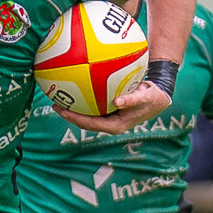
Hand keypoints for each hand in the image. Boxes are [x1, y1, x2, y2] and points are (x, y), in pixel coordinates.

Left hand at [54, 82, 169, 134]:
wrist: (158, 96)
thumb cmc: (152, 98)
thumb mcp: (144, 98)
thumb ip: (131, 100)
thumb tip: (117, 101)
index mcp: (115, 125)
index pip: (90, 124)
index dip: (75, 118)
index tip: (62, 110)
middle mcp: (109, 123)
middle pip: (84, 121)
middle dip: (69, 114)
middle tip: (55, 103)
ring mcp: (108, 117)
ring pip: (87, 114)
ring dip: (74, 107)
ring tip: (60, 96)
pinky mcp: (109, 109)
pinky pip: (93, 104)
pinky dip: (84, 98)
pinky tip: (76, 86)